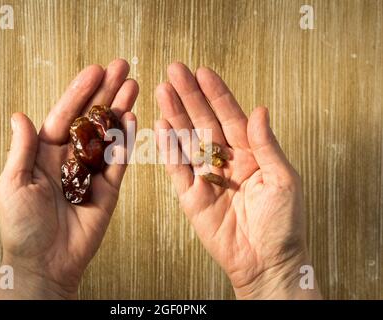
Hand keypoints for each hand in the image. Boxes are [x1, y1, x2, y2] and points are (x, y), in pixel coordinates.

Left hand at [0, 59, 137, 298]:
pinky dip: (127, 141)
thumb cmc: (22, 226)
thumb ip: (21, 149)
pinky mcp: (108, 189)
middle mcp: (71, 157)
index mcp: (45, 152)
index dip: (80, 91)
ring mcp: (92, 172)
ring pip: (109, 134)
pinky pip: (119, 161)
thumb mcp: (13, 183)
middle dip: (107, 91)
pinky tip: (133, 118)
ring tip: (134, 85)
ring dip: (121, 109)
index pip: (66, 114)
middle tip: (124, 67)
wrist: (46, 262)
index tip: (96, 69)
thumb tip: (20, 115)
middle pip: (92, 118)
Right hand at [155, 63, 320, 298]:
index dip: (216, 94)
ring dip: (175, 115)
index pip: (230, 116)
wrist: (267, 262)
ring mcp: (206, 177)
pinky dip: (168, 148)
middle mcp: (226, 161)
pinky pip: (177, 169)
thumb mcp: (283, 179)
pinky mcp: (191, 196)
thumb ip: (266, 144)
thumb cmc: (284, 223)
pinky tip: (161, 126)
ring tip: (162, 90)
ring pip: (187, 140)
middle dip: (189, 96)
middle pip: (203, 122)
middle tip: (174, 71)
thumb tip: (259, 110)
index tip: (203, 72)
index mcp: (250, 154)